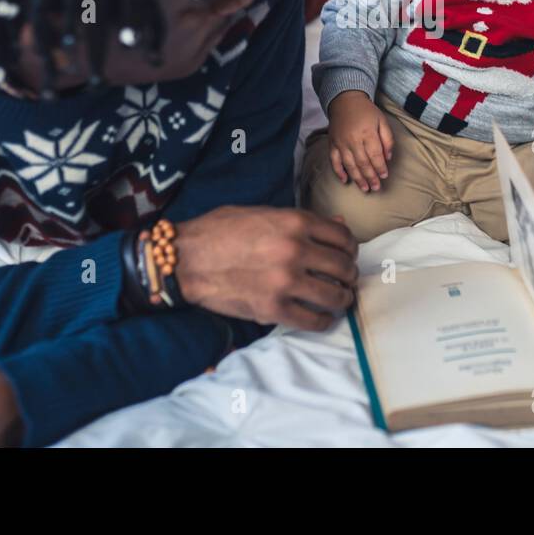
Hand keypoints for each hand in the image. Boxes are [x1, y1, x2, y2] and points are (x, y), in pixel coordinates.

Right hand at [175, 205, 357, 330]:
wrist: (184, 260)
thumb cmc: (220, 231)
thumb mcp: (263, 213)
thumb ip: (302, 220)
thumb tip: (338, 223)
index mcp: (293, 222)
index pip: (342, 236)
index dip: (349, 247)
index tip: (345, 255)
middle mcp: (294, 250)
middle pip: (344, 267)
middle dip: (348, 275)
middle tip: (344, 279)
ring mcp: (285, 281)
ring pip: (335, 296)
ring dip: (341, 299)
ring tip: (337, 299)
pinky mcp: (272, 309)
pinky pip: (314, 321)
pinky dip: (323, 321)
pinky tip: (320, 316)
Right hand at [326, 90, 393, 191]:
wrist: (345, 100)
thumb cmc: (366, 111)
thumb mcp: (382, 120)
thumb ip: (387, 139)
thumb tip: (388, 157)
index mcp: (367, 133)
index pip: (375, 155)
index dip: (380, 167)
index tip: (384, 176)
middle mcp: (353, 139)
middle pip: (363, 163)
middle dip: (370, 177)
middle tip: (376, 187)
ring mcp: (341, 142)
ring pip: (349, 165)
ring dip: (357, 178)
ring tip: (365, 188)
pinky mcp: (332, 143)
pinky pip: (334, 160)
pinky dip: (339, 171)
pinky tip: (345, 180)